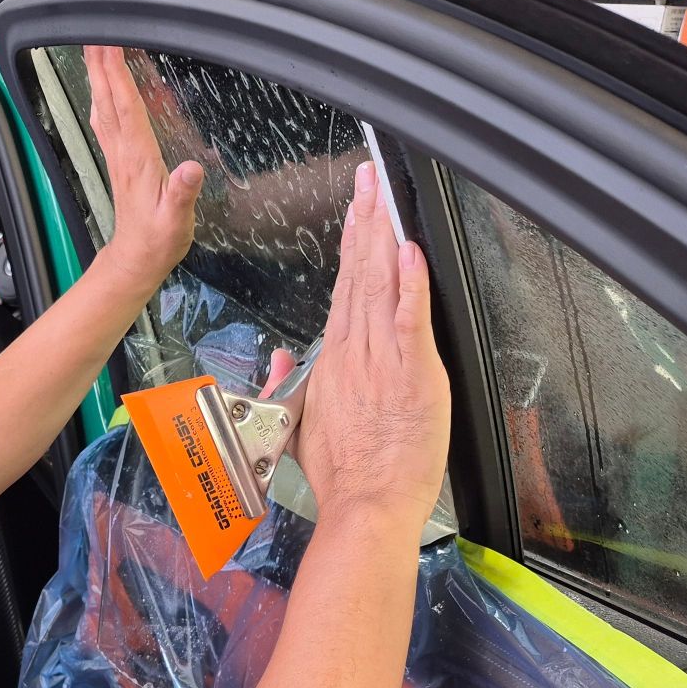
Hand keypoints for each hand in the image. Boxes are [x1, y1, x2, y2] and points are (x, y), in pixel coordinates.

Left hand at [85, 46, 202, 292]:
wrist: (136, 260)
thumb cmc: (158, 241)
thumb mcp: (177, 221)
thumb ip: (182, 193)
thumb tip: (191, 169)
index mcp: (138, 159)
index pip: (127, 108)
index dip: (119, 75)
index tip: (112, 45)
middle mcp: (123, 152)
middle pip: (109, 99)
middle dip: (102, 64)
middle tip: (94, 30)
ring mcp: (118, 156)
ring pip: (104, 107)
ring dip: (98, 77)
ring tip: (93, 48)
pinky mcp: (119, 161)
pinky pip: (107, 122)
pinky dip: (103, 98)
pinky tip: (101, 89)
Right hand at [292, 161, 450, 517]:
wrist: (365, 509)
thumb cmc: (343, 477)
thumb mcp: (300, 427)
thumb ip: (289, 386)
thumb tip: (275, 359)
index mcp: (336, 362)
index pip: (345, 290)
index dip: (351, 246)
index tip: (355, 210)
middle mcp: (356, 353)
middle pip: (360, 275)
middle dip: (364, 221)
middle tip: (367, 178)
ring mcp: (382, 362)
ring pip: (380, 287)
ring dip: (382, 237)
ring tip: (381, 196)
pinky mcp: (412, 376)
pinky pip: (408, 321)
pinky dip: (409, 285)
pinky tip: (408, 251)